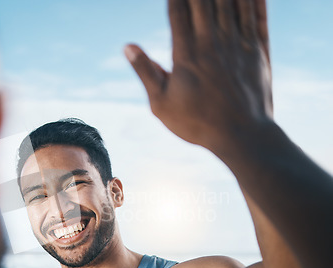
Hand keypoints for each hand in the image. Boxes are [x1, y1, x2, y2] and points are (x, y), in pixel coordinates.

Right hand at [125, 0, 273, 150]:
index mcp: (187, 55)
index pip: (178, 10)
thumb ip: (146, 72)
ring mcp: (238, 45)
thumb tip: (128, 46)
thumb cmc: (197, 124)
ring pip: (230, 2)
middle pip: (204, 0)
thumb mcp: (161, 104)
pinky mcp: (258, 51)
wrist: (242, 137)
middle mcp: (212, 44)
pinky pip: (255, 15)